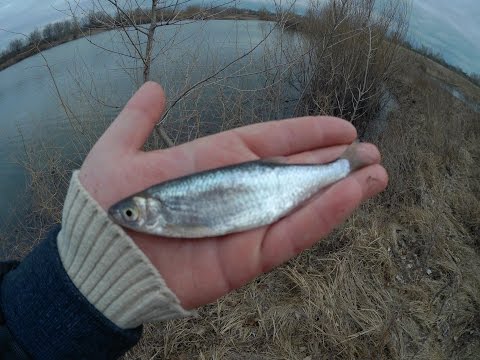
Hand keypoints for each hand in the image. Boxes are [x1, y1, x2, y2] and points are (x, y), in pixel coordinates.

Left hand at [79, 82, 387, 308]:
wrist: (97, 262)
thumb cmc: (104, 205)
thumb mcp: (118, 151)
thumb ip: (138, 120)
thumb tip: (154, 88)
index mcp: (213, 162)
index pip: (270, 141)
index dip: (306, 133)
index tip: (342, 127)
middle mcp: (236, 192)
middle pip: (294, 172)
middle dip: (333, 161)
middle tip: (370, 151)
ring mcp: (245, 225)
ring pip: (302, 204)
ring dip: (341, 188)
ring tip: (376, 173)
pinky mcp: (247, 258)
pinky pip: (292, 235)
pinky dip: (323, 216)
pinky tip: (351, 196)